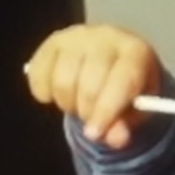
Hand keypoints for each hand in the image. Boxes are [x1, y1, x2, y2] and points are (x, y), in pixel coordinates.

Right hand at [25, 24, 161, 148]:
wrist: (112, 58)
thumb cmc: (127, 86)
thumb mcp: (135, 109)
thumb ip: (126, 125)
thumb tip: (116, 139)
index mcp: (136, 51)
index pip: (121, 81)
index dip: (106, 110)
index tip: (94, 134)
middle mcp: (106, 37)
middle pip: (89, 84)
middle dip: (87, 111)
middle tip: (90, 118)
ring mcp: (77, 35)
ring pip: (61, 80)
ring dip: (66, 103)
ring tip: (78, 102)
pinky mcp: (53, 40)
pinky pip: (39, 74)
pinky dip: (43, 92)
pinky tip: (56, 93)